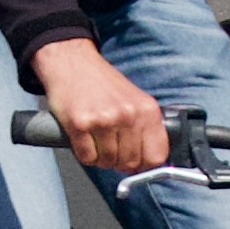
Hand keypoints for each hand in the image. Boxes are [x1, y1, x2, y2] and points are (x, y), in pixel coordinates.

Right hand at [30, 38, 171, 173]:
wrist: (73, 62)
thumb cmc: (102, 83)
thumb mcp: (135, 100)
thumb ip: (145, 128)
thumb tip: (147, 162)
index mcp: (147, 110)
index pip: (156, 157)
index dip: (145, 165)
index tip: (137, 164)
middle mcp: (128, 115)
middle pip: (130, 162)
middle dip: (119, 162)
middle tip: (110, 148)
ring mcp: (104, 120)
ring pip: (107, 162)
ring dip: (100, 157)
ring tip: (96, 138)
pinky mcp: (80, 124)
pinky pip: (87, 158)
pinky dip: (85, 153)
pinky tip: (84, 138)